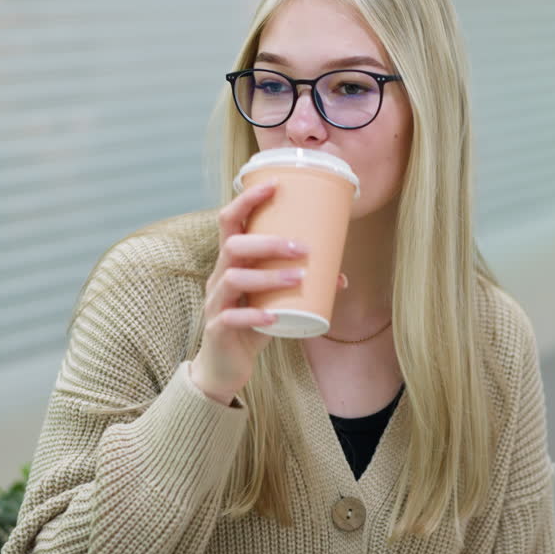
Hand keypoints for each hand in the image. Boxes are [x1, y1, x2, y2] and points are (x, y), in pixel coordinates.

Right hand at [190, 180, 307, 404]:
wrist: (223, 368)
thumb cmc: (249, 325)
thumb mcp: (274, 300)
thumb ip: (298, 286)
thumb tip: (340, 276)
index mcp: (230, 263)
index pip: (229, 222)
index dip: (247, 201)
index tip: (275, 185)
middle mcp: (218, 277)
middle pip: (232, 246)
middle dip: (267, 242)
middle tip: (300, 247)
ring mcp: (215, 303)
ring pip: (234, 279)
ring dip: (268, 276)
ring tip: (297, 278)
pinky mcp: (217, 329)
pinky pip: (232, 318)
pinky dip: (254, 315)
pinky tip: (274, 316)